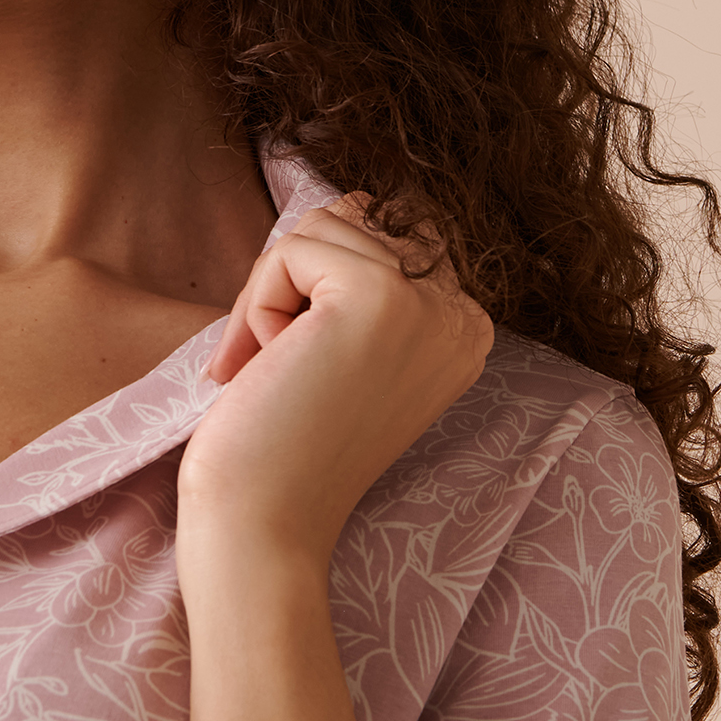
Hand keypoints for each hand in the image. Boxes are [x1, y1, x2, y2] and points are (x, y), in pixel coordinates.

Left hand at [176, 196, 493, 574]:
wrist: (263, 522)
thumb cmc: (284, 444)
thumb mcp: (345, 349)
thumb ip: (365, 278)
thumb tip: (356, 198)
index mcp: (464, 329)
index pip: (385, 236)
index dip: (318, 288)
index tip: (306, 372)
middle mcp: (463, 316)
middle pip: (353, 222)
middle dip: (292, 286)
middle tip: (281, 374)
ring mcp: (429, 307)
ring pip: (319, 230)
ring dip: (271, 299)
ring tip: (279, 373)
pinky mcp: (381, 299)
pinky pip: (292, 250)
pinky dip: (256, 308)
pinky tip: (268, 369)